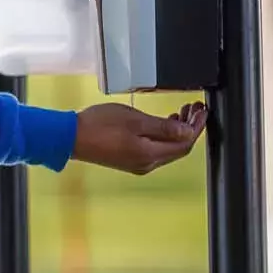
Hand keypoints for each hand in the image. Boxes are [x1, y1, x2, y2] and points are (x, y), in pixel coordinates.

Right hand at [72, 101, 207, 174]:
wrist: (71, 137)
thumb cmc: (100, 125)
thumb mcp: (136, 120)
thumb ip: (164, 127)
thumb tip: (188, 132)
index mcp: (150, 155)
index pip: (184, 144)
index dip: (196, 127)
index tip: (201, 110)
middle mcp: (147, 164)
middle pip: (178, 148)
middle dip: (189, 128)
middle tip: (193, 108)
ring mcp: (138, 164)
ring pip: (167, 149)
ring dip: (177, 131)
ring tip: (181, 112)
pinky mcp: (129, 159)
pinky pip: (155, 149)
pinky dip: (164, 136)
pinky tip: (163, 123)